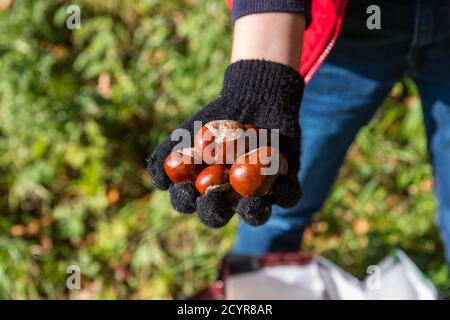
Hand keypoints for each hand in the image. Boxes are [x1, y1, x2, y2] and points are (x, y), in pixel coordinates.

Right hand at [148, 60, 303, 227]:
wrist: (253, 98)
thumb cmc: (217, 119)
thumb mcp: (188, 131)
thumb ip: (167, 155)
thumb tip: (160, 182)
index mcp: (204, 189)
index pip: (190, 203)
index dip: (185, 201)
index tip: (185, 190)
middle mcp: (230, 197)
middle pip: (220, 215)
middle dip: (213, 211)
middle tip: (210, 199)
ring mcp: (258, 193)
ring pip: (255, 213)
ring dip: (251, 211)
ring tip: (250, 201)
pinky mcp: (284, 184)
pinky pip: (288, 196)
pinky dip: (286, 192)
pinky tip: (282, 183)